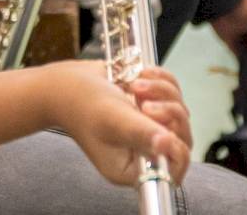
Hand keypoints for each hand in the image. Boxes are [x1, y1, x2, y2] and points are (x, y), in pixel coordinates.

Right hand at [42, 62, 190, 186]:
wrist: (65, 81)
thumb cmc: (81, 103)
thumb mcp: (112, 119)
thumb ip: (141, 133)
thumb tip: (168, 146)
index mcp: (132, 167)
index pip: (172, 171)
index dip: (176, 151)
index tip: (162, 129)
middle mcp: (142, 151)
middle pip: (181, 138)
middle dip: (168, 113)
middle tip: (143, 102)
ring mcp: (148, 128)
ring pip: (179, 110)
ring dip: (162, 91)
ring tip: (135, 84)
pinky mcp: (150, 106)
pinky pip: (173, 92)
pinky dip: (161, 80)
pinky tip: (140, 75)